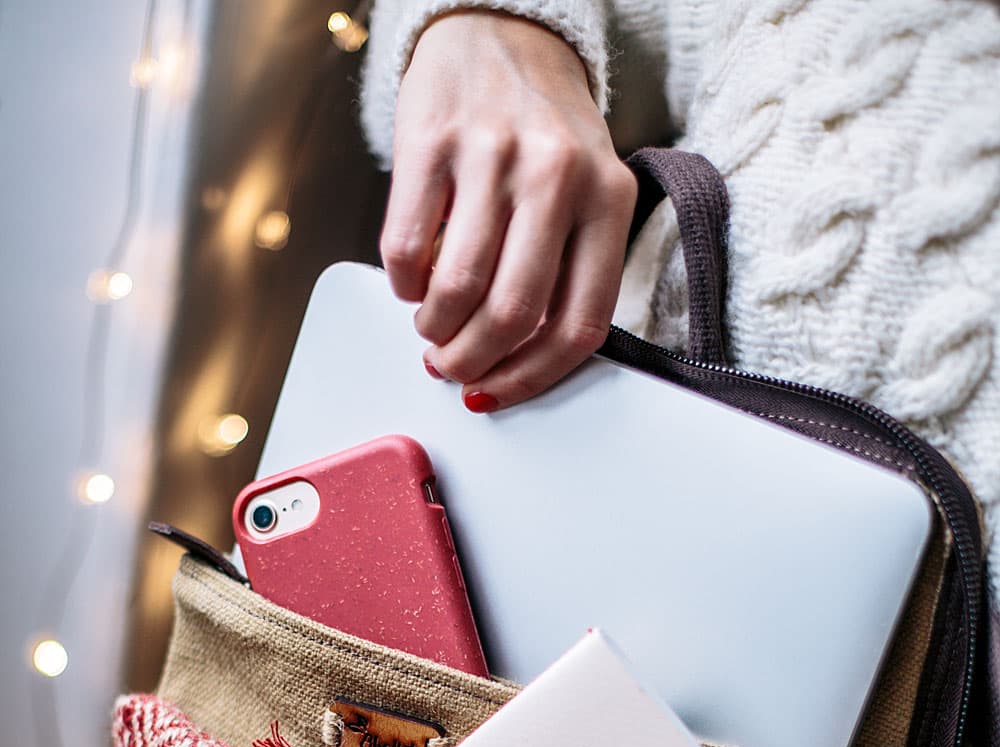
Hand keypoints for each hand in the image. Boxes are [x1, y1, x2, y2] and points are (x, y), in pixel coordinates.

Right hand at [382, 13, 636, 410]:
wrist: (498, 32)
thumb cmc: (543, 131)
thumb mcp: (585, 192)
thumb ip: (568, 269)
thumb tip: (517, 360)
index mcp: (608, 198)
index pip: (581, 323)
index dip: (533, 377)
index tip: (499, 392)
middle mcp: (558, 175)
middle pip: (514, 314)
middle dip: (475, 361)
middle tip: (454, 368)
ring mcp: (493, 155)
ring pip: (458, 289)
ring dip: (437, 331)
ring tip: (433, 329)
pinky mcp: (432, 141)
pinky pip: (405, 248)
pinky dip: (403, 287)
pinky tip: (412, 284)